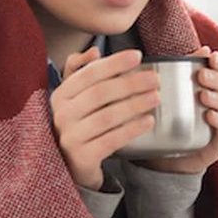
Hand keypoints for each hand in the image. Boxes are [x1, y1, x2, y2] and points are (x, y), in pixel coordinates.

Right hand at [50, 47, 160, 190]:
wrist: (72, 166)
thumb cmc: (79, 125)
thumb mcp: (75, 97)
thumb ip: (81, 71)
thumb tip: (94, 52)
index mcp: (61, 95)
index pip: (89, 74)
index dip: (114, 63)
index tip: (138, 56)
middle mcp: (61, 115)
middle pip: (100, 94)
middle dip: (130, 83)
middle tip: (155, 79)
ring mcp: (70, 137)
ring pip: (107, 117)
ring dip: (134, 105)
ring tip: (156, 98)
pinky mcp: (82, 158)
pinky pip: (111, 140)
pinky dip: (131, 129)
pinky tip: (148, 121)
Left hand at [139, 46, 217, 175]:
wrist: (160, 158)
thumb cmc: (164, 121)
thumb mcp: (164, 96)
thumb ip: (170, 74)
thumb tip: (165, 52)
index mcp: (210, 91)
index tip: (210, 55)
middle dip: (217, 79)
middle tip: (201, 75)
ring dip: (217, 99)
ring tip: (202, 95)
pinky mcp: (216, 143)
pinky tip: (209, 115)